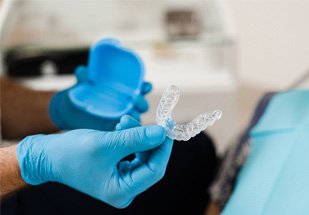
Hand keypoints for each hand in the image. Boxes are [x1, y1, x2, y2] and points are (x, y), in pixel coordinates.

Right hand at [16, 119, 172, 207]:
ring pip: (142, 155)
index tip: (167, 126)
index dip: (164, 148)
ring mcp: (122, 180)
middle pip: (150, 162)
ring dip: (137, 136)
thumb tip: (162, 132)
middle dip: (148, 139)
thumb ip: (136, 138)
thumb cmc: (72, 152)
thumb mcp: (107, 144)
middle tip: (148, 119)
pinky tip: (121, 127)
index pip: (154, 170)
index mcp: (121, 191)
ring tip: (123, 121)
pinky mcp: (118, 170)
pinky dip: (131, 139)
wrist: (49, 155)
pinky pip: (133, 153)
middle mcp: (124, 189)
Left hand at [49, 66, 151, 130]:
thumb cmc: (82, 93)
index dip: (146, 87)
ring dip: (135, 117)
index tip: (146, 86)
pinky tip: (120, 128)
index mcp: (126, 91)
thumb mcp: (83, 85)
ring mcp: (123, 119)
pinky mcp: (116, 131)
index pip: (142, 89)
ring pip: (135, 119)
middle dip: (141, 103)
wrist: (71, 111)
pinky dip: (125, 131)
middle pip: (142, 105)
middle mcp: (128, 105)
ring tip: (131, 115)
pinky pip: (124, 132)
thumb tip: (82, 71)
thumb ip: (84, 78)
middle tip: (135, 100)